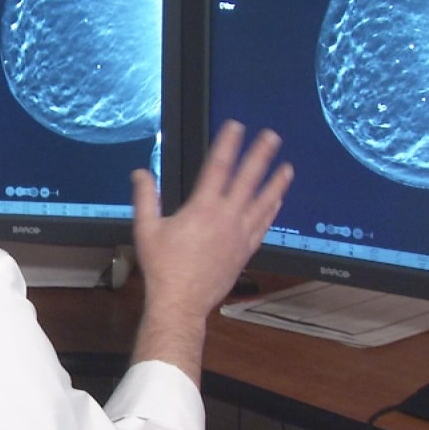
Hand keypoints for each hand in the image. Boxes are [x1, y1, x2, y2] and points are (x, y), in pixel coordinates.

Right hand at [128, 120, 292, 379]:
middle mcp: (226, 218)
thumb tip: (141, 173)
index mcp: (202, 209)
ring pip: (262, 202)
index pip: (218, 167)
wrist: (181, 302)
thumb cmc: (163, 268)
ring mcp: (239, 235)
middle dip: (260, 155)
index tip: (236, 128)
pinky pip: (263, 226)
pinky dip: (272, 211)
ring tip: (287, 167)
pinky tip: (277, 202)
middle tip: (272, 137)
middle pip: (248, 180)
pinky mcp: (245, 251)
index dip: (228, 144)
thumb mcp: (146, 229)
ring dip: (275, 183)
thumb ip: (145, 197)